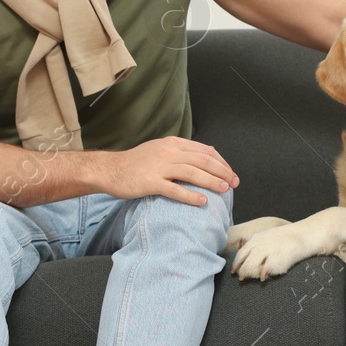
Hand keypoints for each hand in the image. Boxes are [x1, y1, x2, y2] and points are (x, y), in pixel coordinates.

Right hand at [104, 137, 238, 205]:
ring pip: (193, 173)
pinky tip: (202, 202)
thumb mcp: (160, 150)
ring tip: (224, 190)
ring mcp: (159, 167)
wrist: (110, 169)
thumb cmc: (136, 163)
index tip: (231, 174)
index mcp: (173, 143)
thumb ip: (180, 153)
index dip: (222, 162)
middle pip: (203, 160)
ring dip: (211, 182)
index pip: (205, 150)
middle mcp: (169, 152)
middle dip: (222, 172)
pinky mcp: (151, 182)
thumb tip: (203, 161)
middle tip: (234, 183)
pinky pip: (175, 189)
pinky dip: (190, 195)